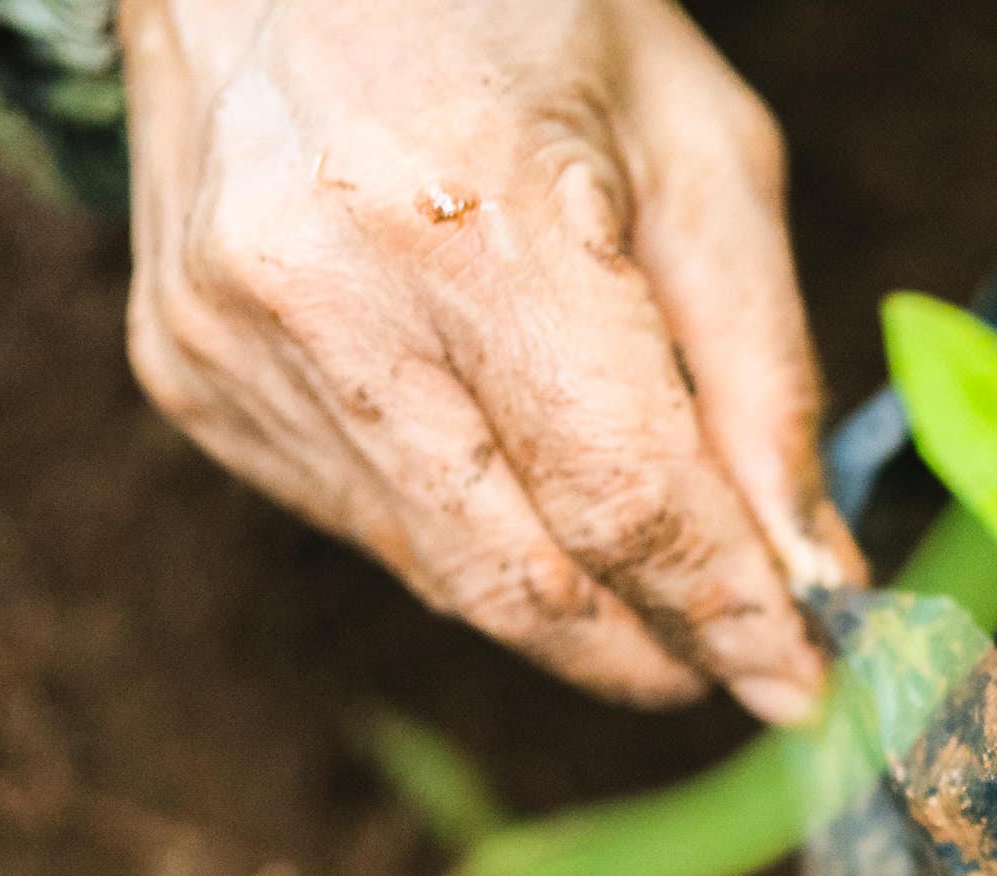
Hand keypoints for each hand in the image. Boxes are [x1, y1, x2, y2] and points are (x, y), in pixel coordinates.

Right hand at [119, 0, 861, 722]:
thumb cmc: (518, 8)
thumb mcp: (701, 154)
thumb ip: (764, 378)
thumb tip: (811, 578)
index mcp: (475, 220)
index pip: (624, 499)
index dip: (726, 615)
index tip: (805, 687)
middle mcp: (328, 296)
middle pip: (523, 576)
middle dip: (649, 649)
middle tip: (734, 661)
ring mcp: (232, 343)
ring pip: (441, 571)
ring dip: (564, 602)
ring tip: (645, 573)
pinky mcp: (186, 372)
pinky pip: (361, 519)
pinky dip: (462, 529)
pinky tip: (502, 457)